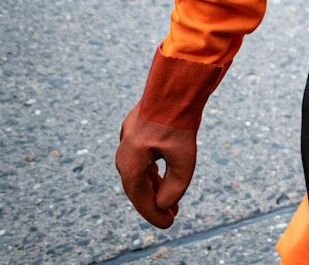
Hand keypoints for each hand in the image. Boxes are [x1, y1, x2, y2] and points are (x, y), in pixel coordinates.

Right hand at [116, 110, 196, 227]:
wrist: (175, 84)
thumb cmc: (179, 120)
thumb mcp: (184, 157)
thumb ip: (175, 184)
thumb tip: (164, 204)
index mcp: (131, 162)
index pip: (140, 196)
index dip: (153, 213)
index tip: (168, 224)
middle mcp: (125, 152)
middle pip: (138, 186)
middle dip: (154, 203)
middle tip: (171, 216)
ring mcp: (129, 139)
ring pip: (140, 171)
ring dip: (154, 187)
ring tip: (170, 202)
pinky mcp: (138, 129)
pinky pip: (142, 157)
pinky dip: (153, 170)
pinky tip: (161, 177)